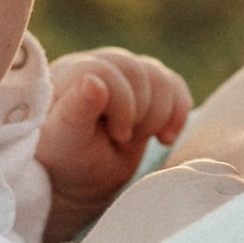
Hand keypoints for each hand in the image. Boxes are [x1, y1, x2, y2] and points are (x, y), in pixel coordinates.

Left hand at [37, 48, 194, 240]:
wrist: (82, 176)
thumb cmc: (66, 160)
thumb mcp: (66, 143)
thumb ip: (75, 113)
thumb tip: (92, 81)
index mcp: (69, 74)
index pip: (108, 72)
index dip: (123, 106)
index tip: (116, 136)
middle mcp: (97, 66)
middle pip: (138, 71)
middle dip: (140, 113)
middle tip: (123, 139)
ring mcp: (122, 74)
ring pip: (159, 77)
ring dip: (157, 116)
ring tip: (137, 138)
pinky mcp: (145, 87)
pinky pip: (174, 85)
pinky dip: (177, 114)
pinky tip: (164, 138)